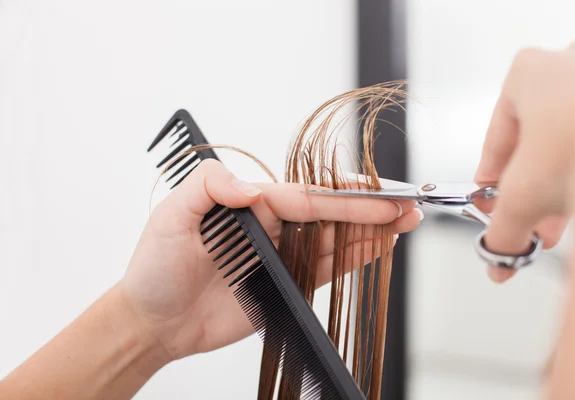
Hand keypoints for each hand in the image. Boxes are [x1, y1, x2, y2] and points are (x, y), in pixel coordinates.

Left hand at [118, 159, 421, 361]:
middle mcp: (271, 225)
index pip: (305, 196)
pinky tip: (378, 247)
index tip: (376, 197)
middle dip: (370, 208)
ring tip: (404, 223)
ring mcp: (282, 255)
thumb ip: (208, 187)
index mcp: (249, 203)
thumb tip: (252, 188)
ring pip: (335, 238)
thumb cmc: (155, 268)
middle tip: (407, 206)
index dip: (342, 197)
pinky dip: (355, 256)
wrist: (154, 321)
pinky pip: (327, 267)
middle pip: (328, 212)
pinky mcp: (286, 284)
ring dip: (370, 230)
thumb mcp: (170, 216)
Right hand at [474, 41, 574, 282]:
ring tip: (562, 217)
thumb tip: (499, 253)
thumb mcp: (521, 197)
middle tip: (532, 217)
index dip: (492, 176)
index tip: (492, 196)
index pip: (497, 137)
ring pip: (573, 141)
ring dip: (563, 182)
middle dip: (534, 187)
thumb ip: (501, 230)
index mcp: (527, 71)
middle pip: (538, 142)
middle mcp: (569, 64)